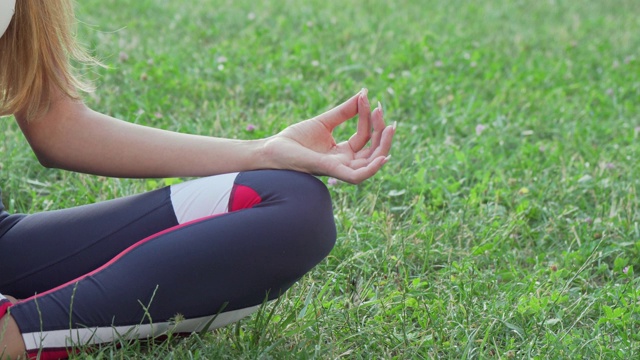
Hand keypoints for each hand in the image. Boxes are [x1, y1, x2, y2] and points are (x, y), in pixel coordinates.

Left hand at [263, 89, 394, 183]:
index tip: (367, 97)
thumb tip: (363, 94)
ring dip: (383, 145)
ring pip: (370, 163)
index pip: (364, 136)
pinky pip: (357, 176)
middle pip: (372, 150)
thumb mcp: (324, 121)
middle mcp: (343, 162)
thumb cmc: (294, 140)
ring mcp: (338, 168)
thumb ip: (344, 111)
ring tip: (389, 126)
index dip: (368, 117)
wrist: (271, 150)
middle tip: (381, 109)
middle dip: (382, 132)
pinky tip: (383, 157)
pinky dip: (372, 169)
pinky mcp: (330, 170)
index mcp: (342, 153)